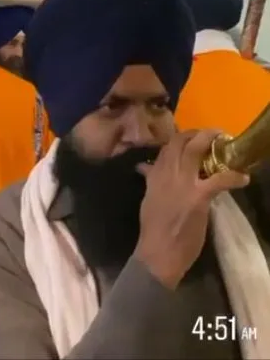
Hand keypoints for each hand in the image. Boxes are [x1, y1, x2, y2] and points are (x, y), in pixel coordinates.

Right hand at [134, 130, 248, 289]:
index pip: (167, 146)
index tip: (194, 136)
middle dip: (198, 133)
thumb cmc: (154, 230)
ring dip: (212, 141)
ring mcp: (183, 184)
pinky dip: (233, 177)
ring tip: (226, 141)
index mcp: (155, 175)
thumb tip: (144, 168)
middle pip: (181, 141)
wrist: (158, 254)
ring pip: (196, 150)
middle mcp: (167, 174)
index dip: (182, 137)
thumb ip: (150, 180)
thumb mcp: (148, 198)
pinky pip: (218, 180)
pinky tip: (243, 178)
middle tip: (213, 135)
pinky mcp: (198, 197)